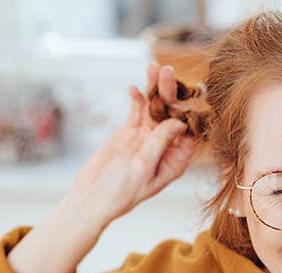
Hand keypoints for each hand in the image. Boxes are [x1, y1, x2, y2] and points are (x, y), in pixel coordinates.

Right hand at [65, 63, 198, 223]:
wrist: (91, 197)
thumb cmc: (119, 192)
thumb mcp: (142, 168)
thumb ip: (159, 144)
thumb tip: (179, 123)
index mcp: (175, 161)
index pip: (189, 133)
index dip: (190, 113)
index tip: (189, 95)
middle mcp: (164, 147)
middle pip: (172, 115)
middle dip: (171, 93)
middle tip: (167, 72)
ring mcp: (146, 138)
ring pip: (155, 108)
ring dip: (155, 89)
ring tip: (153, 67)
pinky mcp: (129, 132)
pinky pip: (137, 111)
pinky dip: (137, 98)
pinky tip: (135, 88)